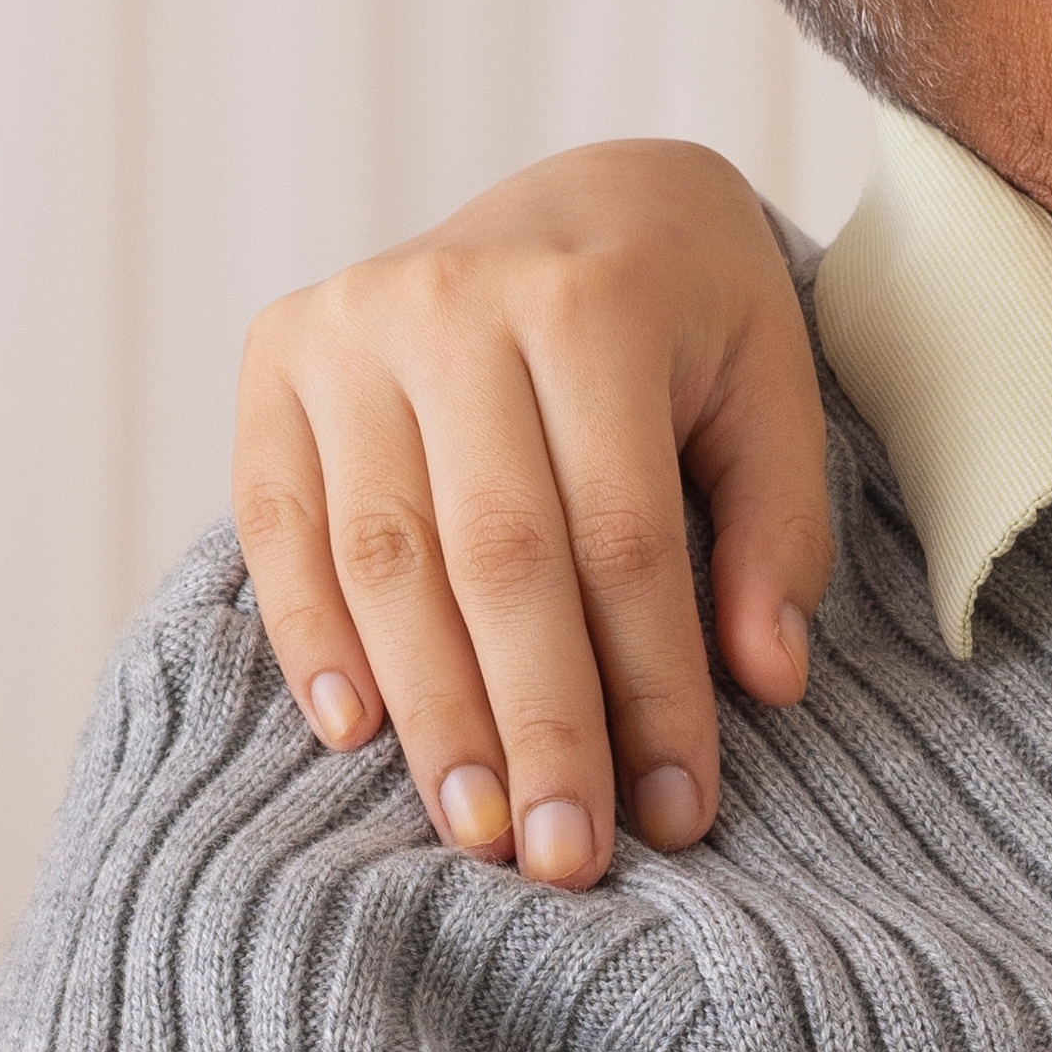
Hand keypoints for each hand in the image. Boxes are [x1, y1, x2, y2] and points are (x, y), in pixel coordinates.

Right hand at [229, 141, 835, 887]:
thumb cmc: (690, 312)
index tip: (679, 814)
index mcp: (591, 300)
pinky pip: (278, 521)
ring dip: (429, 711)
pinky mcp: (276, 354)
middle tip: (564, 860)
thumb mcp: (771, 390)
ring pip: (384, 556)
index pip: (621, 539)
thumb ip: (775, 530)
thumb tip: (766, 679)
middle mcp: (452, 301)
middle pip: (496, 558)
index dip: (651, 689)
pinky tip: (356, 737)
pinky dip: (311, 636)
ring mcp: (348, 324)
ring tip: (478, 830)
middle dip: (536, 725)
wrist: (584, 191)